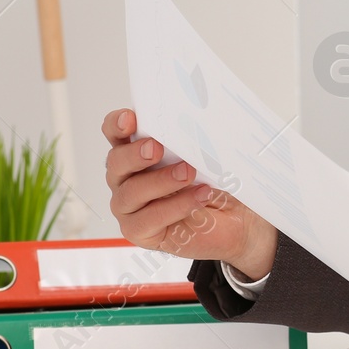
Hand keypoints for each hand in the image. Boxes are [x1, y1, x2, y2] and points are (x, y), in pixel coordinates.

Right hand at [102, 108, 276, 277]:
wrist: (234, 220)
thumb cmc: (212, 184)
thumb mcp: (203, 158)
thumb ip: (188, 143)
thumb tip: (191, 128)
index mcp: (135, 153)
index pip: (115, 134)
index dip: (117, 125)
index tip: (130, 118)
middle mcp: (126, 178)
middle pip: (117, 162)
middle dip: (136, 154)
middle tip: (157, 148)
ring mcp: (128, 206)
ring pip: (131, 192)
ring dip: (161, 180)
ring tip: (188, 173)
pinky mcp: (138, 230)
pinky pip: (149, 218)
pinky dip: (176, 206)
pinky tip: (198, 197)